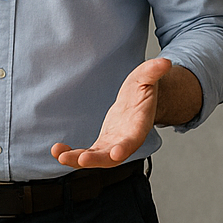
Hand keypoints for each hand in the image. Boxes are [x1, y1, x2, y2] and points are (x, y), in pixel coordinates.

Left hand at [52, 57, 173, 167]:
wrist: (138, 102)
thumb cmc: (143, 90)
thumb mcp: (147, 77)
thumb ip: (154, 71)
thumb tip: (165, 62)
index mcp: (139, 127)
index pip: (133, 140)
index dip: (126, 147)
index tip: (116, 154)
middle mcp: (126, 142)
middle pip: (112, 157)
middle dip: (96, 159)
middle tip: (81, 159)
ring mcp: (112, 146)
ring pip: (95, 158)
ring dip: (78, 160)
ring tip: (59, 154)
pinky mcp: (101, 146)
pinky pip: (85, 154)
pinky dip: (72, 155)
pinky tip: (57, 151)